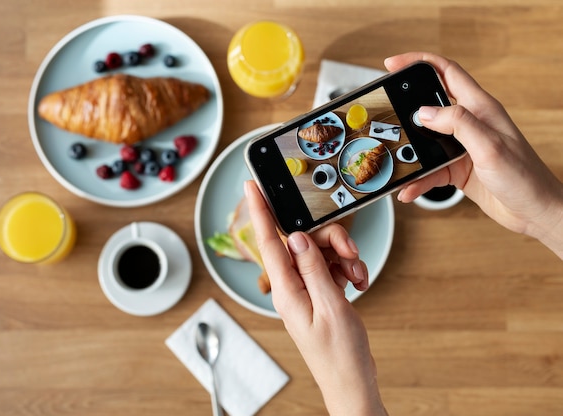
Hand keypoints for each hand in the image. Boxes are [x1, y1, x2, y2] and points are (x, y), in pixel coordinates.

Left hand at [244, 180, 386, 415]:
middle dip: (330, 240)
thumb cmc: (339, 353)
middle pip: (302, 243)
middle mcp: (291, 287)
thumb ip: (313, 267)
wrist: (351, 381)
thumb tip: (295, 237)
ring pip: (319, 254)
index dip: (259, 211)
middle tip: (350, 253)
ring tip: (356, 277)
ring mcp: (305, 290)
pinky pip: (329, 269)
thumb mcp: (330, 306)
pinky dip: (346, 271)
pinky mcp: (318, 294)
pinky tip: (357, 283)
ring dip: (342, 259)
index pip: (267, 242)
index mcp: (286, 290)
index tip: (251, 186)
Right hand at [385, 52, 562, 257]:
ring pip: (424, 142)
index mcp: (480, 108)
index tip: (393, 64)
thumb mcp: (490, 146)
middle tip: (384, 115)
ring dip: (408, 153)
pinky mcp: (456, 168)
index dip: (419, 63)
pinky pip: (428, 170)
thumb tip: (424, 112)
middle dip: (404, 110)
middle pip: (429, 106)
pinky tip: (409, 189)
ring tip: (395, 162)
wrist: (534, 211)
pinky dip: (417, 180)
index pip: (446, 73)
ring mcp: (461, 147)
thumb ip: (458, 124)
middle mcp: (469, 124)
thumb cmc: (524, 177)